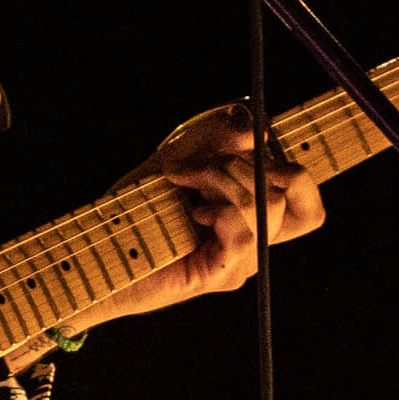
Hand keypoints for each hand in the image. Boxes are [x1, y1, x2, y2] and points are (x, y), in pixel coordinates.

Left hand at [116, 107, 323, 317]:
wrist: (94, 254)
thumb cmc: (131, 210)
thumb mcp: (174, 159)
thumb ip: (213, 140)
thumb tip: (254, 125)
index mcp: (249, 212)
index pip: (304, 194)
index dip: (292, 165)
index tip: (246, 143)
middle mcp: (252, 238)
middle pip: (293, 192)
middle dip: (241, 161)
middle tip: (193, 166)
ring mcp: (239, 260)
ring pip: (267, 207)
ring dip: (221, 179)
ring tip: (182, 184)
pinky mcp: (219, 275)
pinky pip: (245, 233)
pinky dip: (219, 210)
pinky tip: (192, 213)